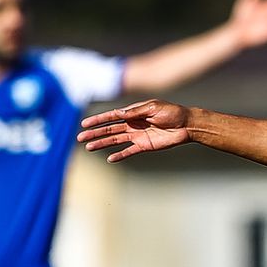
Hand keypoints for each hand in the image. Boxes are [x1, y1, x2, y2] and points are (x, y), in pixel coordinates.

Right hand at [78, 99, 193, 161]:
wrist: (187, 125)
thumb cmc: (172, 112)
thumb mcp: (153, 108)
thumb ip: (135, 111)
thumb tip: (119, 113)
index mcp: (133, 112)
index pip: (112, 116)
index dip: (98, 120)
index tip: (85, 124)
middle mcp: (133, 124)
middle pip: (109, 129)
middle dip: (95, 133)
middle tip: (80, 137)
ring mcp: (137, 135)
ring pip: (116, 140)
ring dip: (102, 143)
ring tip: (89, 147)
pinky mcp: (144, 145)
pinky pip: (129, 151)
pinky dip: (120, 155)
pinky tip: (110, 159)